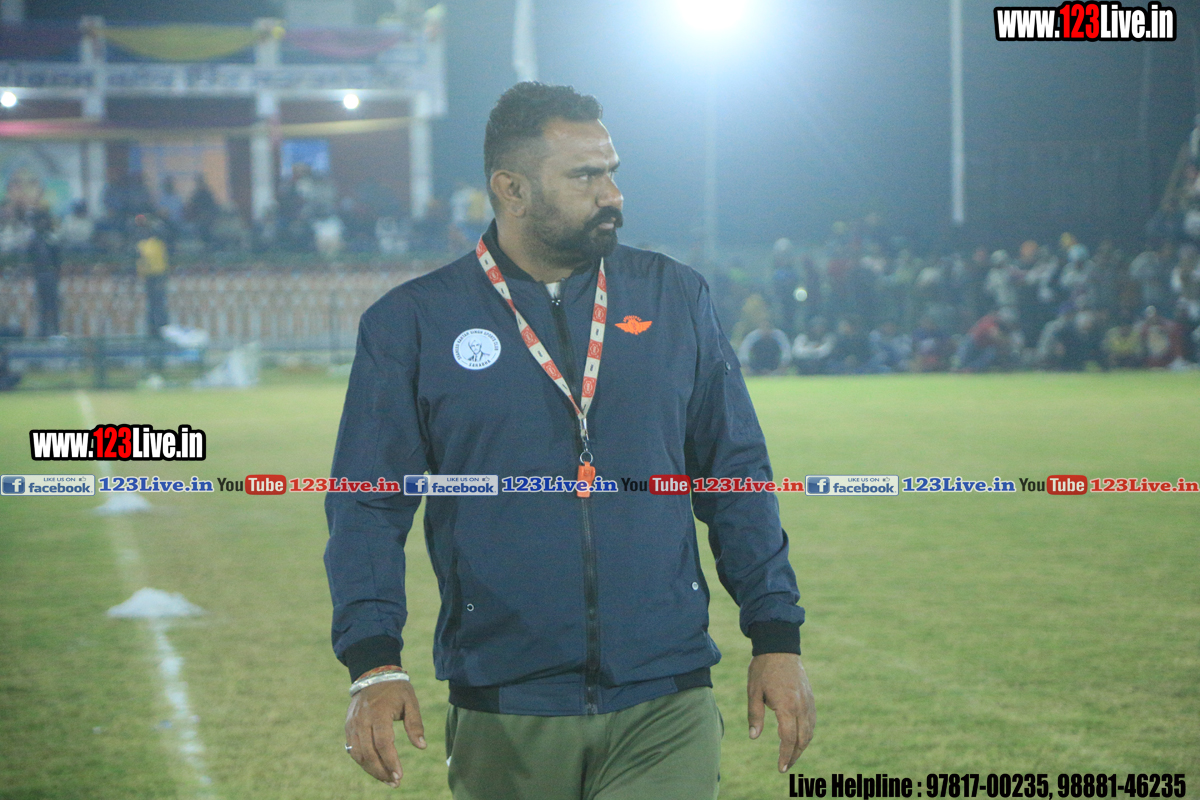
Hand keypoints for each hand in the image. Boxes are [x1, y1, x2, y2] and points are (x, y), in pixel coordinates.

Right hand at [345, 679, 425, 787]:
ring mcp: (352, 724)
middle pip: (369, 753)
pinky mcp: (348, 727)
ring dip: (371, 770)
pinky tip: (375, 768)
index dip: (391, 761)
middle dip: (381, 771)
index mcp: (379, 713)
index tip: (399, 775)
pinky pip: (353, 750)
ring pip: (358, 755)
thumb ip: (415, 724)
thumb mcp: (410, 701)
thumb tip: (422, 746)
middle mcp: (362, 720)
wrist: (373, 674)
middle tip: (395, 783)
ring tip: (387, 779)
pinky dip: (363, 762)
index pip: (383, 743)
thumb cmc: (396, 689)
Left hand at [747, 653, 814, 772]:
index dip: (785, 755)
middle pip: (802, 739)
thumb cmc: (763, 669)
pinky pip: (812, 721)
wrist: (780, 648)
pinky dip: (807, 734)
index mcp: (786, 706)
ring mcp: (808, 702)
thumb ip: (754, 715)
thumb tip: (754, 737)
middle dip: (794, 755)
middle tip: (785, 766)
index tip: (781, 768)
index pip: (788, 739)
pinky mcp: (810, 698)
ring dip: (802, 746)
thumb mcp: (753, 691)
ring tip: (791, 756)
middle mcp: (801, 706)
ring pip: (809, 731)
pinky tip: (798, 738)